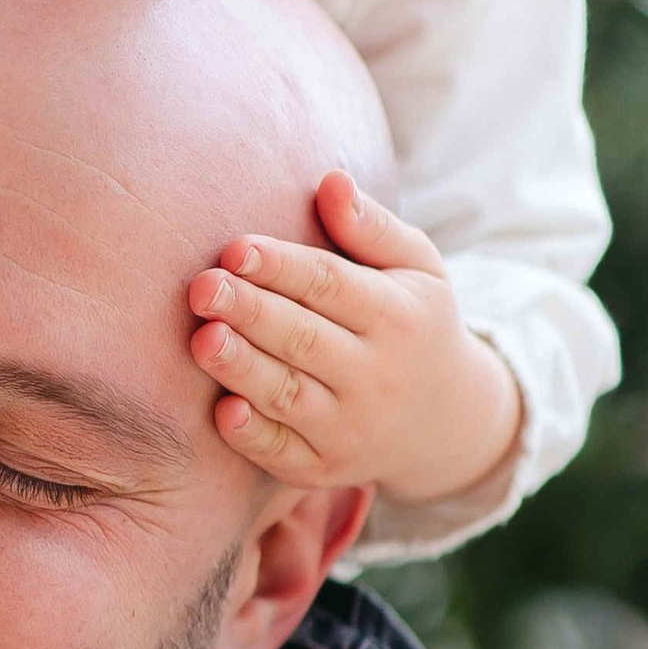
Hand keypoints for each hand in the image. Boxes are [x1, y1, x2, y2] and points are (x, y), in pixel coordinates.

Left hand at [186, 171, 521, 506]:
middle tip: (202, 288)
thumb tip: (330, 180)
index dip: (283, 267)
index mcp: (398, 317)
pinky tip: (222, 410)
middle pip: (305, 340)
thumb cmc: (414, 323)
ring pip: (290, 397)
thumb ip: (372, 227)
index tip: (235, 248)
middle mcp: (377, 376)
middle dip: (252, 313)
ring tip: (203, 339)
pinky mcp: (324, 468)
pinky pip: (285, 454)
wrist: (445, 419)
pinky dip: (254, 436)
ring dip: (243, 370)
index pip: (332, 287)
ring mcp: (350, 428)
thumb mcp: (416, 268)